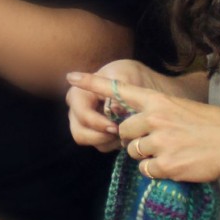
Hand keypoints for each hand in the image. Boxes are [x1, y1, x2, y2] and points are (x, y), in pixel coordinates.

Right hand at [65, 60, 179, 151]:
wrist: (141, 82)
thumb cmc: (129, 75)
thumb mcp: (126, 73)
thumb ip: (119, 88)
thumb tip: (113, 108)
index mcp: (79, 93)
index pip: (81, 113)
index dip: (96, 122)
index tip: (115, 126)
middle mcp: (77, 110)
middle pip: (80, 133)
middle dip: (101, 136)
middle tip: (120, 133)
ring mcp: (85, 124)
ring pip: (91, 142)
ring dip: (109, 140)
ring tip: (125, 131)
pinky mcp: (97, 134)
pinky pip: (102, 146)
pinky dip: (114, 143)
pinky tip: (126, 133)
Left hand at [69, 72, 219, 181]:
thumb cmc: (206, 123)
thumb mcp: (177, 106)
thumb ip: (153, 111)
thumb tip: (131, 123)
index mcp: (156, 100)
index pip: (118, 89)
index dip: (92, 83)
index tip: (71, 77)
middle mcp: (154, 118)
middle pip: (123, 131)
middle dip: (133, 139)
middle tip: (156, 140)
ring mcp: (160, 141)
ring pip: (133, 152)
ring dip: (146, 155)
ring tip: (170, 151)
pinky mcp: (166, 164)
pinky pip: (146, 170)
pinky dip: (156, 171)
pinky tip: (174, 164)